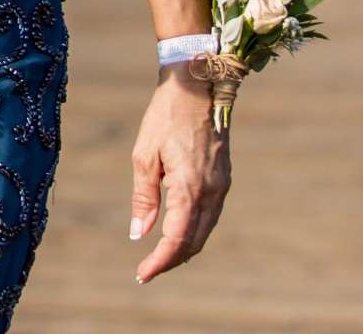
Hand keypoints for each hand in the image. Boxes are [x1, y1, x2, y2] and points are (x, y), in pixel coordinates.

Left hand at [129, 64, 231, 281]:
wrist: (197, 88)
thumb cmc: (164, 118)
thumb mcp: (144, 155)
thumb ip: (144, 198)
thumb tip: (139, 233)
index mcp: (189, 187)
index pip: (176, 238)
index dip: (160, 261)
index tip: (142, 274)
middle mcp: (211, 192)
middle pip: (194, 241)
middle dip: (171, 260)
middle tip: (147, 270)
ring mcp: (221, 187)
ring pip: (205, 231)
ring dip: (184, 248)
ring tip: (160, 258)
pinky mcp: (223, 180)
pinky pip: (210, 216)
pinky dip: (194, 231)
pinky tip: (178, 232)